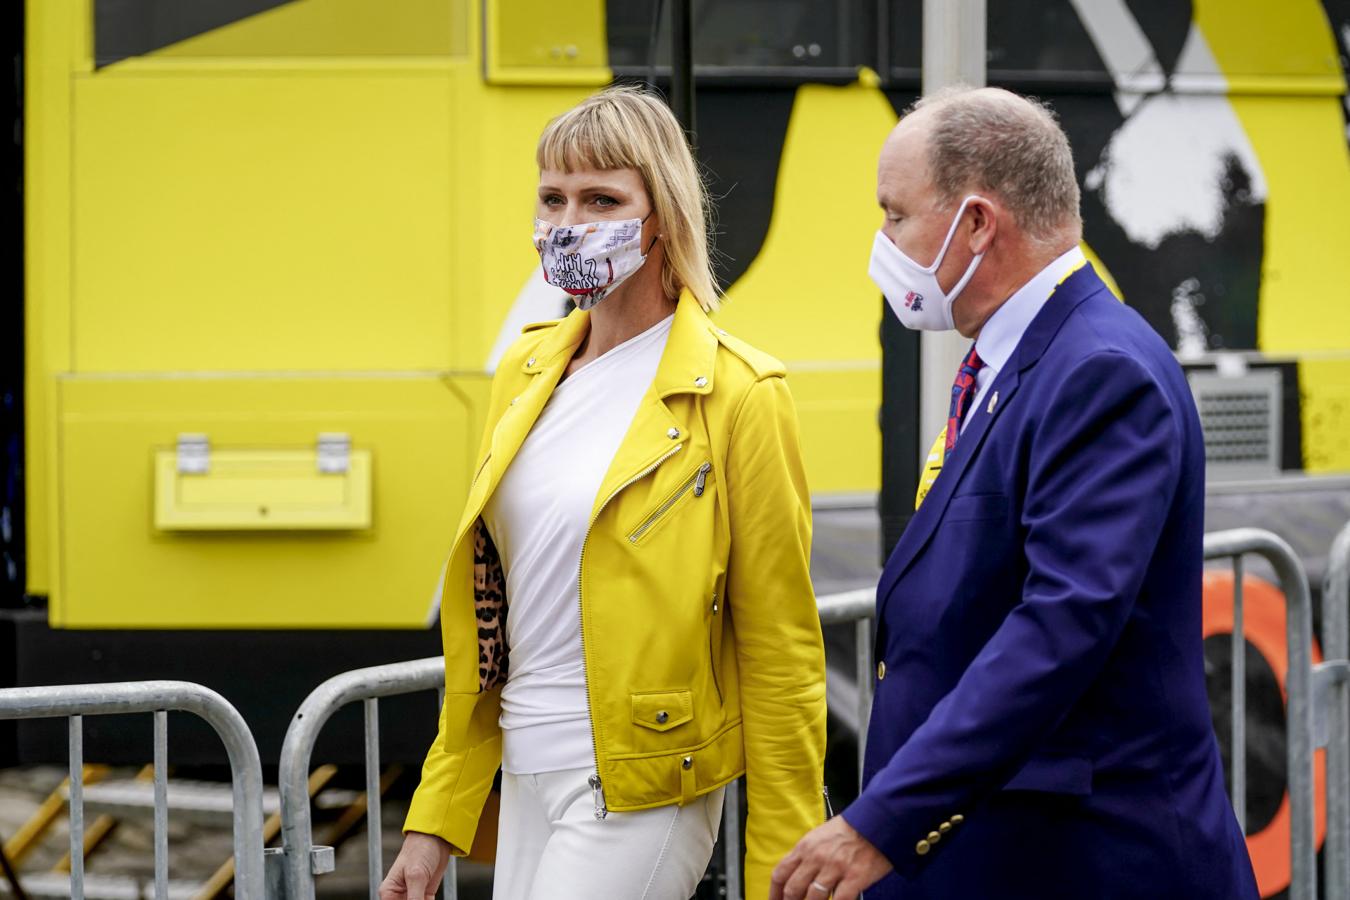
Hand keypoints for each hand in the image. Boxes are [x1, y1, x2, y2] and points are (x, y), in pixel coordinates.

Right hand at [379, 831, 451, 899]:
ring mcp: (411, 896)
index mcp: (388, 892)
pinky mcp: (424, 895)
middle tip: (423, 899)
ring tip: (427, 897)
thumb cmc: (420, 849)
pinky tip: (431, 899)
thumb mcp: (416, 875)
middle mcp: (397, 896)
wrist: (437, 838)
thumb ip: (415, 898)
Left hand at [770, 815, 892, 899]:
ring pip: (812, 898)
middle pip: (793, 890)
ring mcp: (834, 868)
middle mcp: (816, 858)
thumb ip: (807, 855)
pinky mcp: (854, 878)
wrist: (876, 821)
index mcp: (805, 847)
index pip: (780, 873)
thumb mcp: (820, 836)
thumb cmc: (849, 829)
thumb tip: (797, 876)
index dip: (775, 893)